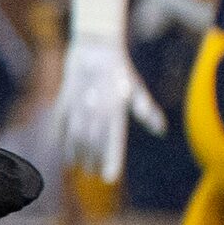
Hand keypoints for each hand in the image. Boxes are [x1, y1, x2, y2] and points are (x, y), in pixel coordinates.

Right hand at [52, 33, 164, 181]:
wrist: (95, 47)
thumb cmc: (119, 71)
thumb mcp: (135, 89)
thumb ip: (147, 111)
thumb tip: (162, 130)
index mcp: (116, 108)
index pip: (113, 141)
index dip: (111, 160)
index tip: (109, 177)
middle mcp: (96, 109)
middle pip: (93, 143)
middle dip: (92, 160)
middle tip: (92, 173)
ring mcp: (78, 104)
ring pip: (75, 136)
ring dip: (76, 153)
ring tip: (78, 166)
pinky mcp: (64, 100)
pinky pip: (61, 125)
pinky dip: (62, 140)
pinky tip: (65, 150)